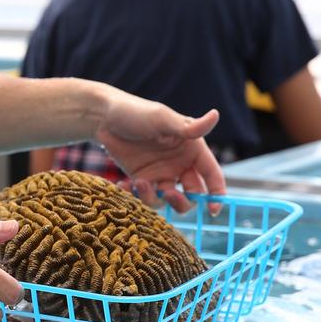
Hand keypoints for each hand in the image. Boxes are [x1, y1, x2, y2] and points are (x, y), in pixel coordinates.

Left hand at [95, 93, 225, 212]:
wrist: (104, 118)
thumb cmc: (136, 112)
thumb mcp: (162, 119)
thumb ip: (188, 128)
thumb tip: (215, 115)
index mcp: (192, 149)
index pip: (211, 174)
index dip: (216, 193)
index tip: (213, 209)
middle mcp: (179, 164)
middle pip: (192, 194)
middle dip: (183, 201)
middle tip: (168, 194)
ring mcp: (160, 173)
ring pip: (167, 200)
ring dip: (155, 198)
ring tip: (139, 183)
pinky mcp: (142, 180)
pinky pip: (145, 197)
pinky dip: (135, 196)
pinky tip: (123, 184)